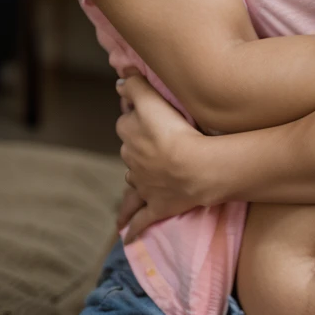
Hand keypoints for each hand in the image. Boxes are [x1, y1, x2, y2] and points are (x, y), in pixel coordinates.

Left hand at [116, 75, 210, 242]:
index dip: (137, 116)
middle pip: (131, 150)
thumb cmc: (176, 130)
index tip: (148, 115)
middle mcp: (131, 160)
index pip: (127, 121)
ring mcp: (143, 185)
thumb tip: (119, 79)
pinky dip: (132, 227)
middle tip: (154, 143)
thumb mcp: (153, 98)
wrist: (195, 167)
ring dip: (136, 180)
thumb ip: (135, 85)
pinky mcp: (157, 206)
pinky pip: (140, 219)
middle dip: (137, 147)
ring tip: (139, 181)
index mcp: (129, 134)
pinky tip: (125, 234)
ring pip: (134, 181)